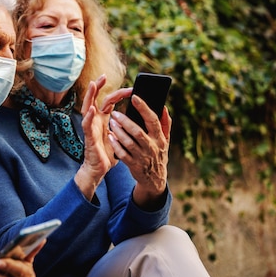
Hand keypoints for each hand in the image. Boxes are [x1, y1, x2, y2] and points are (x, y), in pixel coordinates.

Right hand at [75, 75, 131, 199]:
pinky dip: (88, 116)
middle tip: (103, 76)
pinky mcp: (88, 137)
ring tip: (93, 85)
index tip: (131, 87)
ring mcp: (90, 127)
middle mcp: (96, 120)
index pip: (110, 101)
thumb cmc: (111, 152)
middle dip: (98, 87)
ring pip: (87, 107)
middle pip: (96, 99)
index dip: (119, 93)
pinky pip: (86, 125)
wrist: (100, 168)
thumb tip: (142, 115)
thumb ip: (128, 124)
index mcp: (104, 118)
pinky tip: (91, 109)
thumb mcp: (122, 135)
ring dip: (90, 96)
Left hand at [108, 94, 171, 208]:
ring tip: (111, 122)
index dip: (144, 108)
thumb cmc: (158, 153)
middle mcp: (152, 147)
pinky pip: (123, 154)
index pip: (153, 120)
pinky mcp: (134, 165)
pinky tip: (110, 136)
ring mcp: (142, 157)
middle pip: (138, 132)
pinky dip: (116, 145)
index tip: (134, 96)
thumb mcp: (165, 140)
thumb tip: (163, 107)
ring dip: (118, 132)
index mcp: (160, 138)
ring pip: (128, 143)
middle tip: (115, 112)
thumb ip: (165, 124)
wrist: (155, 179)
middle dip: (125, 121)